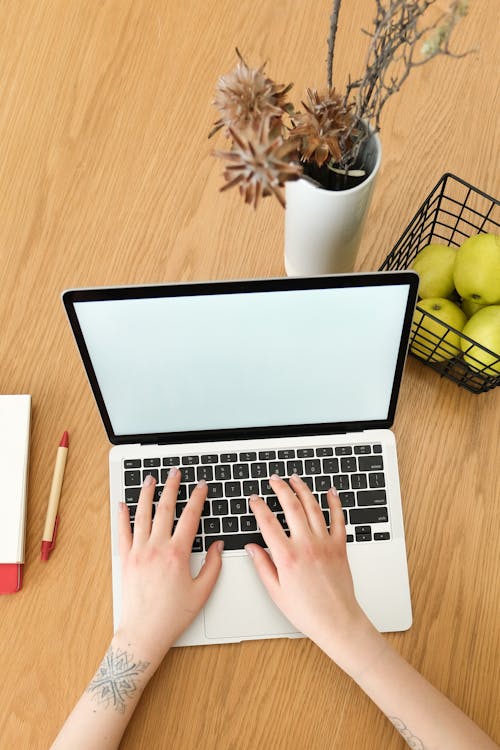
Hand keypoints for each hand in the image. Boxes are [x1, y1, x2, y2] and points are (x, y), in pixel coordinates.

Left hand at [118, 470, 222, 665]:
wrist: (144, 633)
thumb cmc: (173, 615)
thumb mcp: (202, 592)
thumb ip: (214, 566)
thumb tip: (218, 546)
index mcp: (177, 554)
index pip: (190, 517)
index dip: (197, 498)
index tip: (201, 486)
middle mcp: (156, 548)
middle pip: (165, 508)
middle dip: (171, 487)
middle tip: (175, 473)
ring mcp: (139, 552)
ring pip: (142, 515)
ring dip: (147, 494)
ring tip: (150, 479)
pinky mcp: (126, 560)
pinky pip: (123, 532)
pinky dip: (123, 516)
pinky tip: (123, 504)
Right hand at [246, 474, 376, 667]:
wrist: (337, 621)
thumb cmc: (307, 611)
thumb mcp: (275, 591)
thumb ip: (262, 565)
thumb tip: (252, 547)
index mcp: (286, 556)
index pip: (267, 522)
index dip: (258, 506)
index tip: (254, 499)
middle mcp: (306, 545)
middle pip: (291, 506)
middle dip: (280, 488)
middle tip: (274, 479)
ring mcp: (325, 543)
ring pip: (313, 507)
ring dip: (303, 489)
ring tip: (295, 479)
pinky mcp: (340, 546)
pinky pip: (338, 518)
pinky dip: (334, 503)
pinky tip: (329, 492)